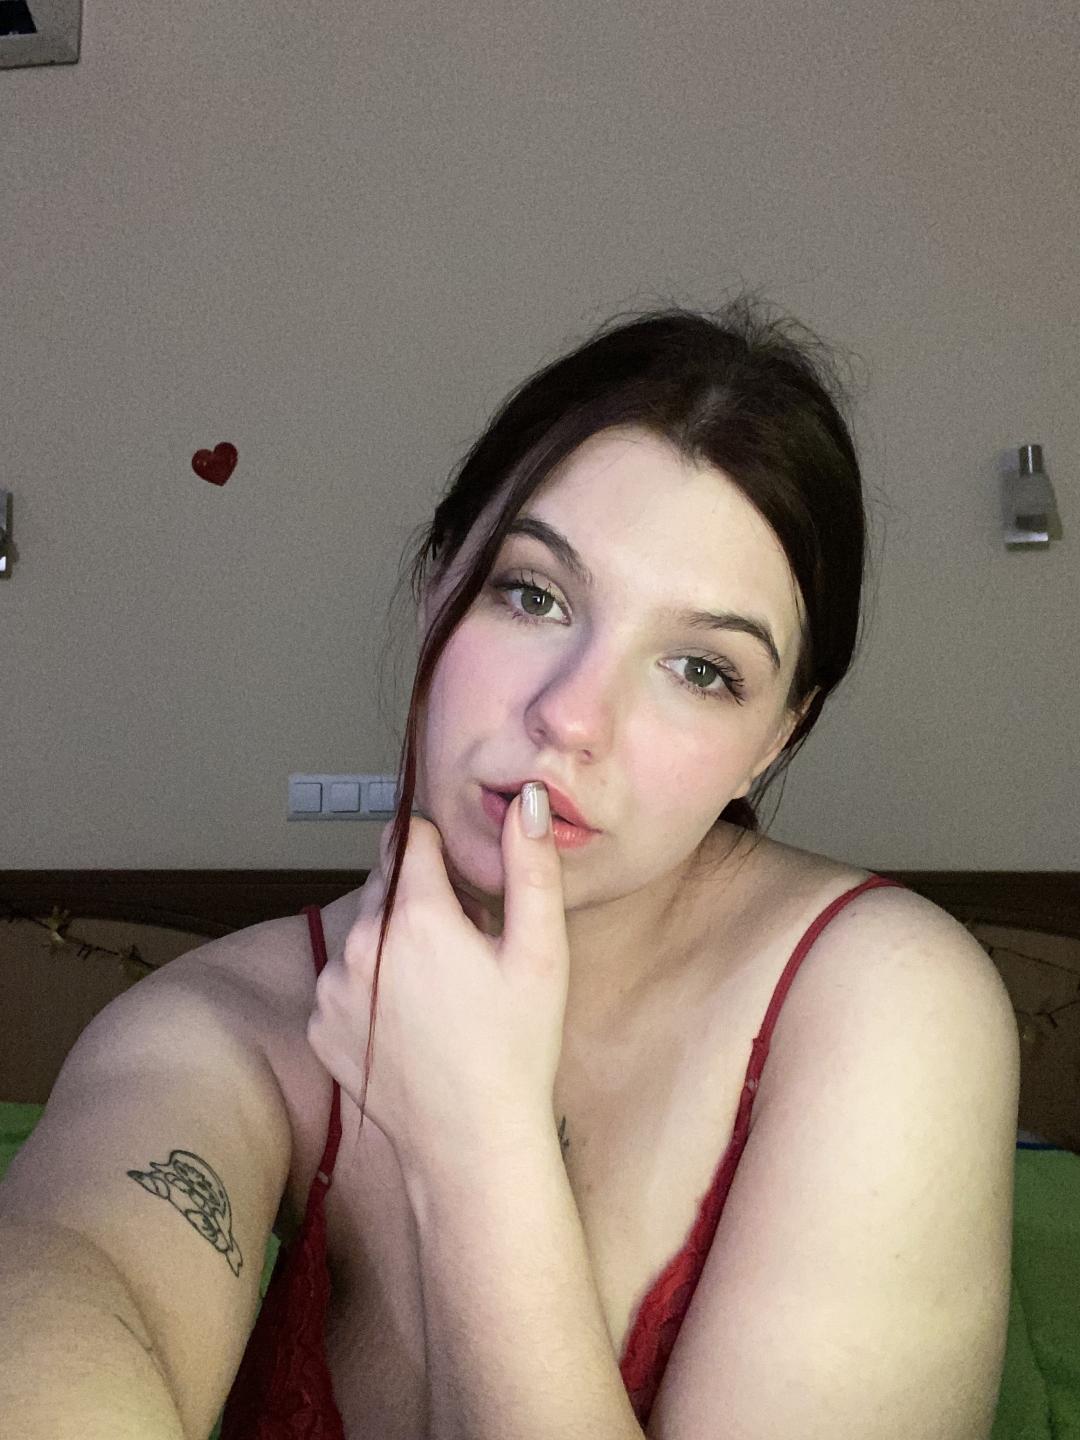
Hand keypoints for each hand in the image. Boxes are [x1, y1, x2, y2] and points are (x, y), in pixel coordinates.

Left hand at [306, 785, 568, 1175]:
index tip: (461, 874)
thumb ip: (530, 867)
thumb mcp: (540, 953)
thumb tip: (527, 801)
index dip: (439, 846)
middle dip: (419, 894)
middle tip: (462, 941)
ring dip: (391, 939)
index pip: (410, 836)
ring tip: (438, 987)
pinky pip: (342, 980)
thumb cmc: (515, 1049)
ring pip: (362, 932)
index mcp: (415, 915)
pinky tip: (409, 1018)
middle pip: (384, 883)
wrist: (471, 1144)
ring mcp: (332, 988)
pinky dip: (369, 985)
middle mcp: (359, 943)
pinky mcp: (319, 1026)